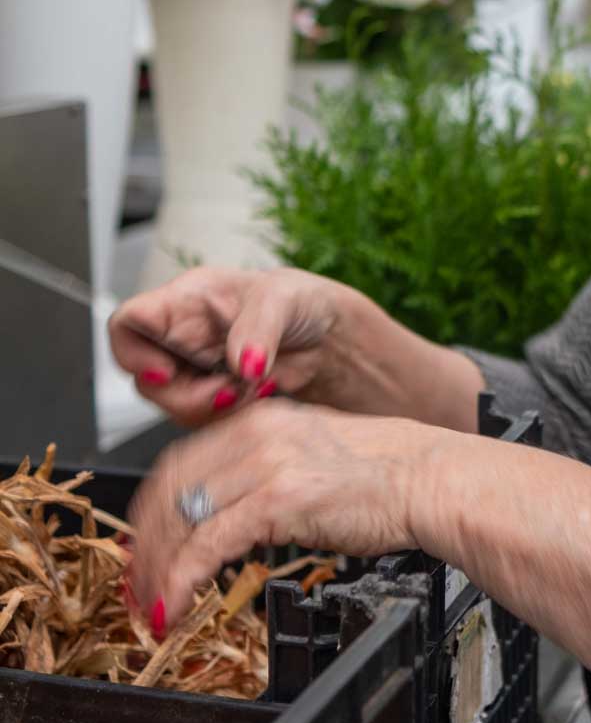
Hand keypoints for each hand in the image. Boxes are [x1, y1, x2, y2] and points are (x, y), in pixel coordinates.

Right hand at [109, 266, 357, 424]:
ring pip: (174, 408)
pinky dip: (231, 418)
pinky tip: (259, 396)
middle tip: (230, 389)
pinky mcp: (215, 399)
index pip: (127, 323)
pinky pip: (204, 423)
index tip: (167, 371)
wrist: (331, 340)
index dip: (132, 353)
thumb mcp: (283, 299)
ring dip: (214, 408)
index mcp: (185, 302)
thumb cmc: (302, 302)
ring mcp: (197, 372)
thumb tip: (241, 363)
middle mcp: (182, 338)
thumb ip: (257, 329)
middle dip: (188, 395)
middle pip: (147, 381)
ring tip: (255, 385)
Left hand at [127, 400, 440, 631]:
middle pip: (169, 490)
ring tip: (153, 605)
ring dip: (157, 570)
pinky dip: (182, 579)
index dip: (152, 513)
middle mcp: (254, 433)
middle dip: (146, 545)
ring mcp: (265, 464)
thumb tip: (226, 510)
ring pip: (181, 518)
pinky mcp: (278, 499)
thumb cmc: (385, 477)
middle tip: (139, 585)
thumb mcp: (310, 456)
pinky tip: (176, 606)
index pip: (179, 464)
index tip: (147, 548)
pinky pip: (208, 544)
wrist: (429, 479)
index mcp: (258, 419)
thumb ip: (263, 471)